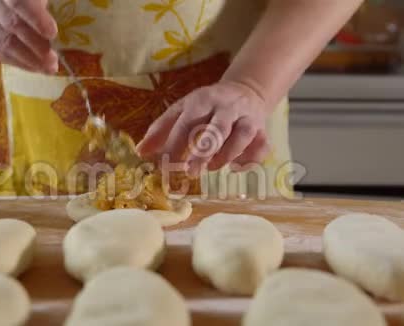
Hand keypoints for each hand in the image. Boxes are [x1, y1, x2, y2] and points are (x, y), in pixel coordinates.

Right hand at [0, 0, 58, 72]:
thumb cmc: (11, 0)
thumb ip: (37, 5)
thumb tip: (50, 30)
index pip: (17, 2)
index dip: (36, 18)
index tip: (52, 33)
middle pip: (11, 25)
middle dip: (36, 45)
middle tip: (54, 59)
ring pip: (3, 43)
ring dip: (28, 59)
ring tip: (48, 67)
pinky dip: (17, 62)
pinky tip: (33, 68)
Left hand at [137, 81, 270, 175]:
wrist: (246, 90)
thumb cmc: (206, 106)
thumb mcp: (182, 110)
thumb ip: (161, 129)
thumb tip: (140, 151)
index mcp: (202, 101)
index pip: (187, 123)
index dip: (175, 144)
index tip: (165, 165)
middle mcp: (226, 107)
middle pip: (217, 128)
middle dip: (204, 151)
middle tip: (191, 172)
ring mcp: (247, 117)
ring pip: (242, 135)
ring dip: (227, 155)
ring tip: (213, 168)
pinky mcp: (263, 129)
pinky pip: (262, 145)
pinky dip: (251, 159)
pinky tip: (237, 167)